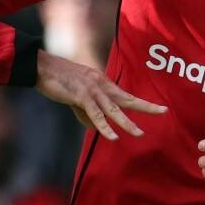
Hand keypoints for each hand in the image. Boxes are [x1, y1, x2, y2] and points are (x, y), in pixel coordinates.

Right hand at [35, 51, 165, 139]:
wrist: (41, 67)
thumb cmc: (56, 79)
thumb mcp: (74, 97)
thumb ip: (85, 112)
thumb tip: (94, 128)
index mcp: (101, 82)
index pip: (124, 94)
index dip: (141, 102)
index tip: (157, 107)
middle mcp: (101, 84)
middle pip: (127, 98)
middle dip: (145, 106)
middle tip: (163, 111)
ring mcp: (92, 90)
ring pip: (114, 110)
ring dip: (127, 123)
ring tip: (139, 134)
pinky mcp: (81, 96)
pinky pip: (95, 115)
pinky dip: (104, 127)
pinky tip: (112, 136)